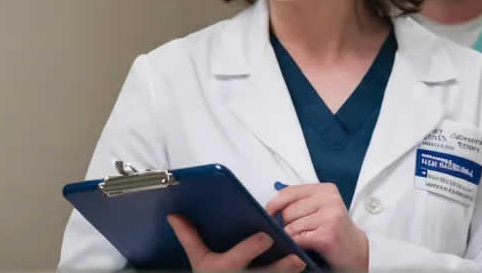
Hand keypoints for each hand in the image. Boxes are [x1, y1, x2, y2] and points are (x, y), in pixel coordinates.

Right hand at [166, 214, 305, 271]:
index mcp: (224, 267)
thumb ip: (188, 236)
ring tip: (305, 262)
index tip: (266, 236)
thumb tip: (173, 214)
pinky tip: (308, 269)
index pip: (239, 258)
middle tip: (297, 257)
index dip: (252, 248)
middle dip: (281, 267)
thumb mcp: (197, 259)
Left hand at [265, 183, 368, 271]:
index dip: (274, 204)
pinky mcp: (327, 234)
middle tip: (295, 231)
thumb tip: (271, 206)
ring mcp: (330, 216)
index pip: (289, 192)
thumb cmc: (333, 228)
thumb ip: (299, 201)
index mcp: (325, 189)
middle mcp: (329, 199)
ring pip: (291, 226)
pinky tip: (305, 246)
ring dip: (292, 236)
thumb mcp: (320, 207)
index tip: (268, 213)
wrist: (356, 250)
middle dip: (285, 224)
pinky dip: (297, 244)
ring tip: (303, 238)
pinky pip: (298, 238)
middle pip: (288, 210)